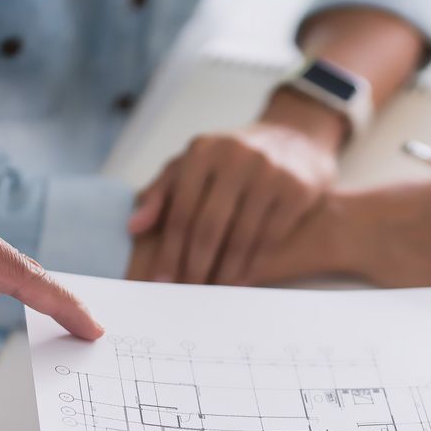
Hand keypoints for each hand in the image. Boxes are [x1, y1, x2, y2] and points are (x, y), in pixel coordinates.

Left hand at [126, 90, 341, 285]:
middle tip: (187, 292)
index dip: (169, 249)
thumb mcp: (193, 163)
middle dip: (194, 265)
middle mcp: (235, 156)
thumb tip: (134, 227)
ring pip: (240, 236)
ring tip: (213, 290)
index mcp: (202, 150)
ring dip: (224, 271)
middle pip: (208, 226)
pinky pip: (269, 238)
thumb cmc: (232, 159)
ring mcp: (269, 172)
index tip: (160, 279)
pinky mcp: (296, 190)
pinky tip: (240, 280)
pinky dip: (252, 265)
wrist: (294, 139)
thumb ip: (161, 192)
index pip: (180, 209)